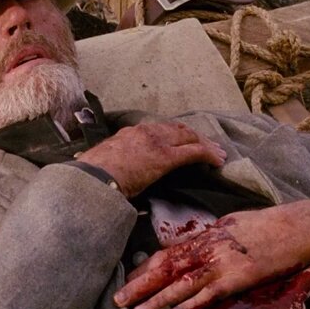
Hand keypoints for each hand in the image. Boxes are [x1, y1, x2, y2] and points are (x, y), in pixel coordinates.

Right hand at [77, 122, 225, 197]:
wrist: (92, 179)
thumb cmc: (92, 175)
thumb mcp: (104, 161)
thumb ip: (115, 160)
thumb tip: (112, 170)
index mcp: (130, 133)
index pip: (160, 129)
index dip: (177, 134)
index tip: (184, 141)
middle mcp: (146, 131)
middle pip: (179, 129)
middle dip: (196, 137)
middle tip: (209, 146)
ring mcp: (157, 142)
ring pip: (190, 137)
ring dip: (205, 144)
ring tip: (217, 154)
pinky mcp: (166, 157)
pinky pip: (194, 152)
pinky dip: (208, 155)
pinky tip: (218, 161)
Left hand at [113, 200, 309, 308]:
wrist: (299, 226)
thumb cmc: (266, 225)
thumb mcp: (229, 225)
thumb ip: (206, 239)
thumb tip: (187, 250)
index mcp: (204, 237)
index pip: (166, 254)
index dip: (143, 267)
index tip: (125, 278)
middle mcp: (208, 250)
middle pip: (166, 268)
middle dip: (140, 284)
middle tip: (118, 298)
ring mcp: (223, 264)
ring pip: (182, 284)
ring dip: (158, 300)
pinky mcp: (240, 278)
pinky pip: (211, 294)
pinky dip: (192, 303)